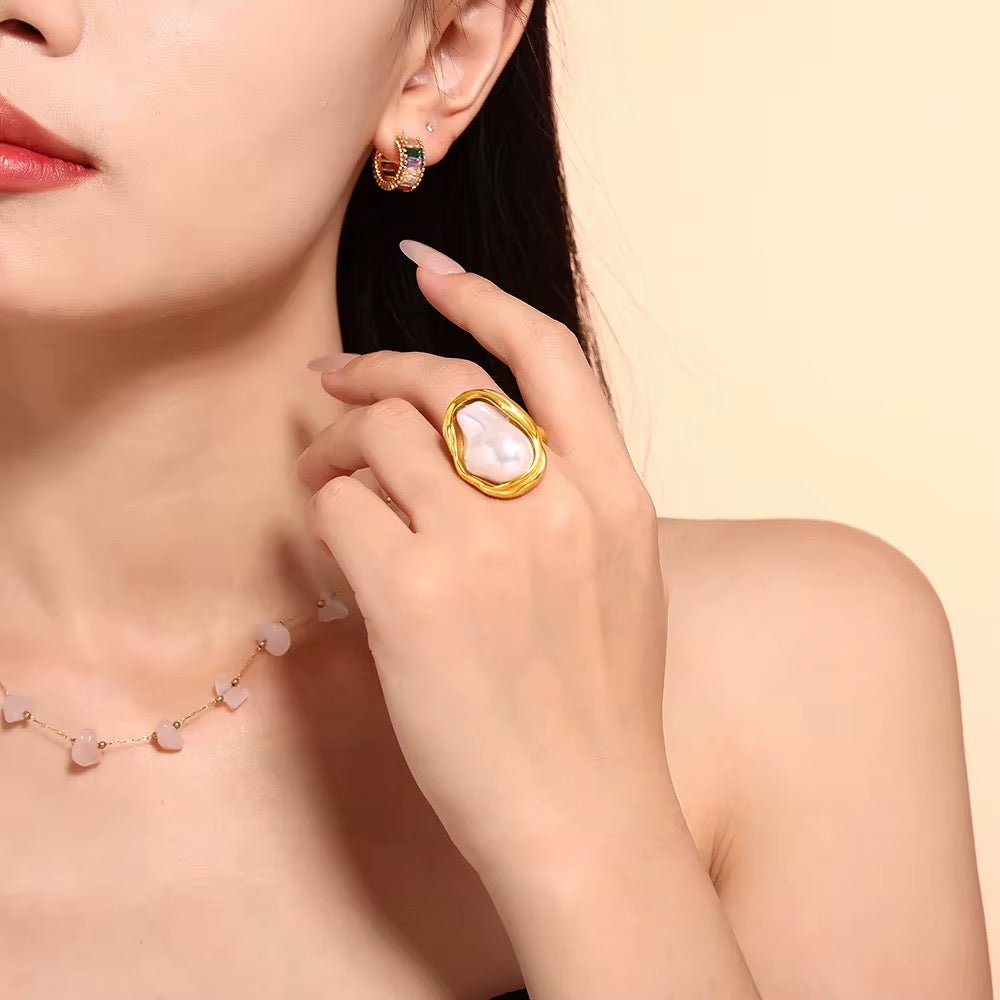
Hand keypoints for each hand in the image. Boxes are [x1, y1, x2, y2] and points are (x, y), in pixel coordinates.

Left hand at [296, 242, 675, 884]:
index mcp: (612, 496)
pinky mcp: (413, 595)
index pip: (548, 356)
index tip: (433, 277)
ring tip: (319, 468)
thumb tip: (481, 450)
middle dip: (375, 366)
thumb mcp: (620, 583)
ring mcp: (483, 546)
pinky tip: (331, 536)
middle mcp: (552, 504)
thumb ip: (568, 504)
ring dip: (335, 439)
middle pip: (443, 383)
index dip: (484, 301)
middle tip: (333, 378)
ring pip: (382, 432)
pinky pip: (344, 506)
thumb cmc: (598, 710)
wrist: (584, 816)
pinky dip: (327, 507)